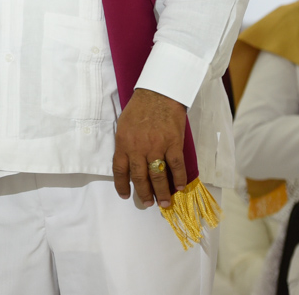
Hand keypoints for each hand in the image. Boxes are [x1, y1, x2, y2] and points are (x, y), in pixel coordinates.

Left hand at [112, 87, 187, 208]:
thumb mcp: (124, 125)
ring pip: (158, 175)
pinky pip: (175, 166)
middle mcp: (138, 148)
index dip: (121, 185)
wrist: (158, 93)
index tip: (125, 196)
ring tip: (164, 203)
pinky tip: (179, 187)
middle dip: (143, 194)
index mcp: (123, 143)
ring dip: (161, 192)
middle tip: (147, 204)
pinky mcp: (173, 144)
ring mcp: (156, 146)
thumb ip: (125, 144)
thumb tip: (128, 163)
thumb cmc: (139, 108)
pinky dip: (178, 178)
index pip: (119, 170)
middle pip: (139, 177)